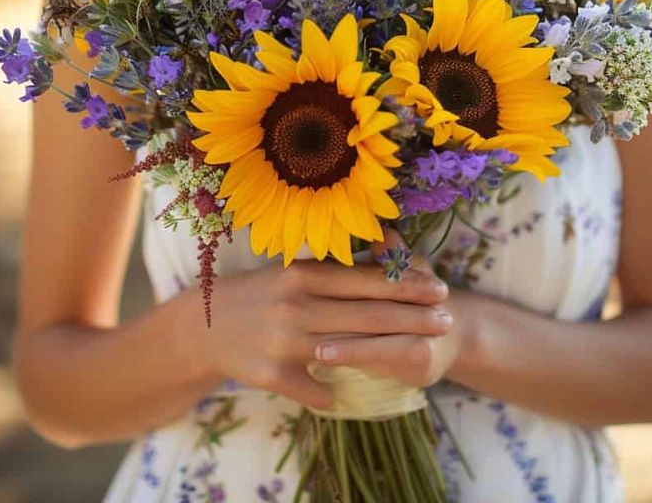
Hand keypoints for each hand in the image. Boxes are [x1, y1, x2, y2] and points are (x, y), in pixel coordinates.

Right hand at [199, 248, 450, 409]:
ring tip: (426, 349)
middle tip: (448, 318)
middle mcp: (297, 305)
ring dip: (392, 349)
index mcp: (304, 275)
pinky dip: (338, 392)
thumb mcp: (295, 272)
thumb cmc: (262, 293)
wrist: (204, 325)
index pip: (365, 279)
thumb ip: (334, 270)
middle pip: (366, 313)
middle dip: (413, 316)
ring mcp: (285, 342)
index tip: (439, 287)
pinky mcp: (273, 375)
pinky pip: (316, 388)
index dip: (406, 284)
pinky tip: (362, 394)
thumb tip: (385, 257)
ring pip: (350, 349)